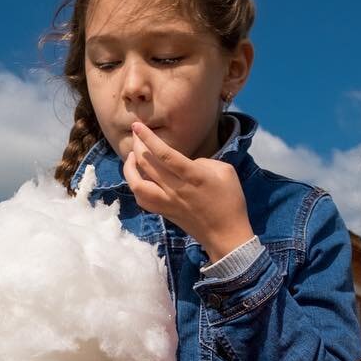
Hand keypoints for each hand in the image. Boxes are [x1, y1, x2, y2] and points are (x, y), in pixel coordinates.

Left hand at [123, 121, 252, 259]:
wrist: (225, 235)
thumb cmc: (230, 201)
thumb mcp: (226, 172)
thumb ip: (204, 161)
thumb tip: (186, 162)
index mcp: (192, 176)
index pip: (164, 154)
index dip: (148, 138)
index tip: (137, 125)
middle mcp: (175, 188)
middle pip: (146, 164)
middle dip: (137, 145)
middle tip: (135, 133)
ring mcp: (167, 202)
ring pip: (137, 183)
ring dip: (130, 167)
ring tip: (132, 156)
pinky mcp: (164, 212)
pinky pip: (142, 199)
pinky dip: (135, 186)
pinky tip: (137, 178)